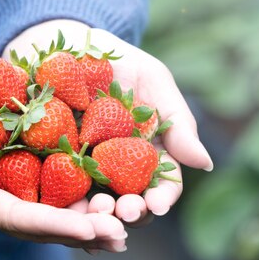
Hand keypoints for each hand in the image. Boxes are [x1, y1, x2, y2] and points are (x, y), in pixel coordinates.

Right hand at [0, 51, 127, 251]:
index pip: (16, 219)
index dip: (54, 225)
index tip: (91, 227)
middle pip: (41, 223)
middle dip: (80, 230)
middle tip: (120, 234)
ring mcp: (9, 181)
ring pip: (52, 208)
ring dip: (88, 218)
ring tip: (125, 225)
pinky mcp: (23, 161)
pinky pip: (56, 180)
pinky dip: (82, 191)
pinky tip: (112, 195)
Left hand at [3, 20, 213, 228]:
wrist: (68, 45)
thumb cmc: (119, 61)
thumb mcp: (154, 81)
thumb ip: (178, 123)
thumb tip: (205, 164)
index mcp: (149, 152)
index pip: (162, 184)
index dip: (162, 197)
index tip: (158, 204)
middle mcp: (119, 166)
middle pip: (130, 200)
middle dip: (131, 211)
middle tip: (125, 212)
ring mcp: (86, 167)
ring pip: (95, 202)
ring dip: (98, 214)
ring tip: (95, 210)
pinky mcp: (53, 162)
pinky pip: (57, 190)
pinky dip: (63, 205)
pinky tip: (64, 211)